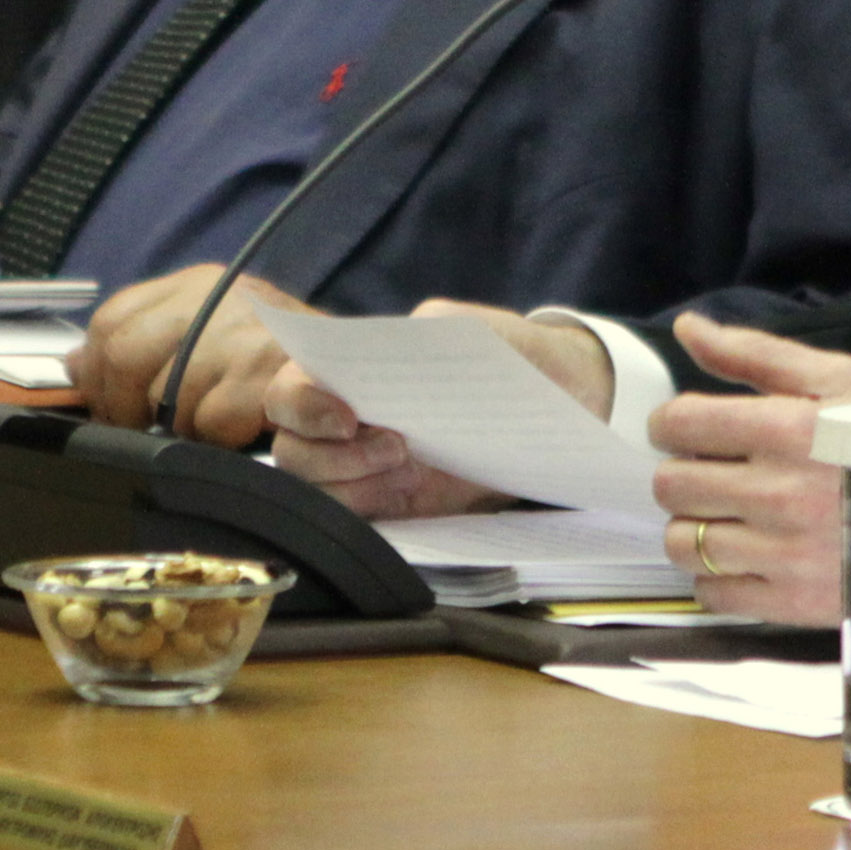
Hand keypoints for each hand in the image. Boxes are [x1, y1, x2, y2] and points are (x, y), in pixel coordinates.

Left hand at [70, 264, 294, 442]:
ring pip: (166, 394)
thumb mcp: (210, 340)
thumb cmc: (281, 366)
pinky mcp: (270, 372)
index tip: (108, 405)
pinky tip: (239, 430)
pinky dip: (218, 436)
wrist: (365, 375)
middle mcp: (219, 297)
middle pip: (125, 353)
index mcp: (198, 285)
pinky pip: (211, 419)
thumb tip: (74, 363)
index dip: (97, 372)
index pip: (112, 320)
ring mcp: (245, 332)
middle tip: (144, 430)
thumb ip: (144, 344)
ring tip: (213, 425)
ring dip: (183, 425)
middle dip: (124, 406)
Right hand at [262, 299, 611, 519]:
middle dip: (336, 456)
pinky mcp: (394, 505)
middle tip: (399, 445)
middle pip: (291, 452)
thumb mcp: (470, 329)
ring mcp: (366, 468)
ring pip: (317, 492)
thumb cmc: (508, 354)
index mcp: (349, 372)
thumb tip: (396, 350)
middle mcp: (345, 423)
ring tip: (411, 468)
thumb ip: (429, 333)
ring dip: (354, 486)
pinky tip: (412, 491)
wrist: (562, 399)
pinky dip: (374, 512)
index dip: (304, 407)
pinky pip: (358, 520)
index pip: (288, 392)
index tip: (349, 416)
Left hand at [646, 312, 850, 623]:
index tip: (689, 432)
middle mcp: (779, 493)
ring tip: (729, 518)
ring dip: (695, 529)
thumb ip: (755, 354)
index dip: (673, 424)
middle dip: (685, 475)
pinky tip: (747, 557)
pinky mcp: (791, 602)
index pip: (679, 424)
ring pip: (682, 543)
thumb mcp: (838, 381)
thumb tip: (690, 329)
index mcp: (788, 430)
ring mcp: (784, 554)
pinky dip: (717, 578)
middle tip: (715, 475)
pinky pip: (711, 594)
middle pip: (671, 485)